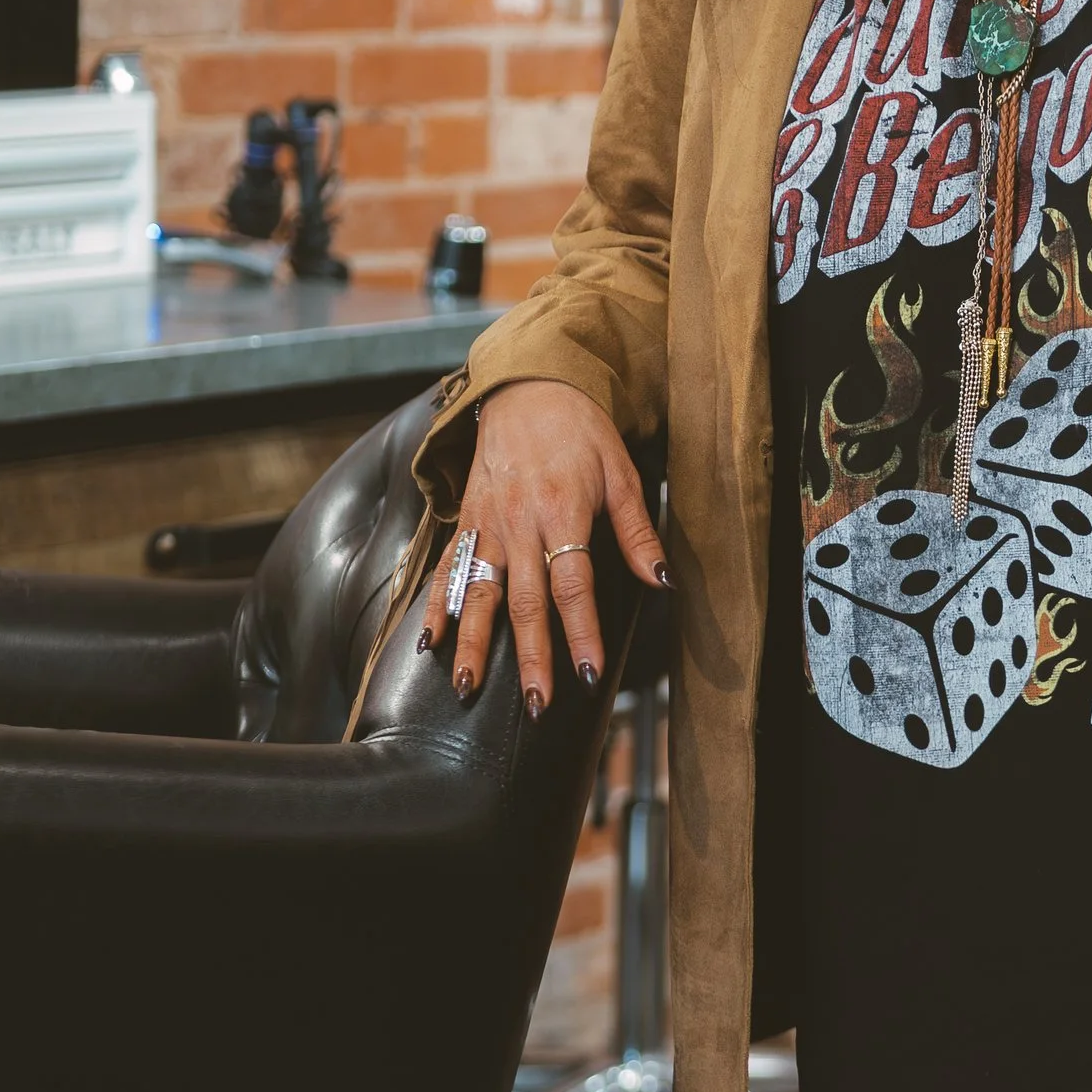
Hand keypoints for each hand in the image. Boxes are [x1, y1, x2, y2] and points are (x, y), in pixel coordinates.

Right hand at [417, 379, 666, 714]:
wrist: (527, 386)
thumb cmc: (582, 431)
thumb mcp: (622, 474)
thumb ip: (637, 533)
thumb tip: (662, 581)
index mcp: (563, 512)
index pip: (574, 586)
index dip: (582, 633)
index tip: (588, 675)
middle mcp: (519, 523)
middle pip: (525, 601)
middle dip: (531, 657)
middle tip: (536, 705)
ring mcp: (487, 524)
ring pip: (477, 592)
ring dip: (472, 643)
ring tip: (467, 687)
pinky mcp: (466, 519)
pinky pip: (449, 568)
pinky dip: (436, 606)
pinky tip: (430, 643)